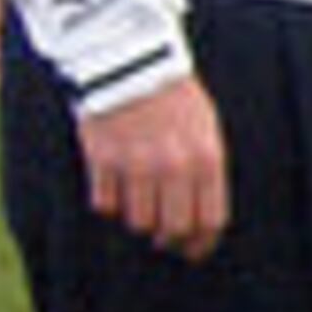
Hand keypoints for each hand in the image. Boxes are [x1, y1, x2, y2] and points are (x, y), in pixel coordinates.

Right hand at [79, 75, 230, 259]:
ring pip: (138, 221)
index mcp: (207, 157)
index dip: (201, 243)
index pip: (209, 220)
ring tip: (139, 207)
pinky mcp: (102, 159)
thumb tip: (201, 220)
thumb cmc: (175, 98)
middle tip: (164, 240)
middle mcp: (174, 165)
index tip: (193, 251)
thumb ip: (206, 172)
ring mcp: (137, 163)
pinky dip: (109, 203)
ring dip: (138, 220)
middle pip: (173, 228)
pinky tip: (114, 187)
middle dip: (170, 240)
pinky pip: (105, 204)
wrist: (132, 59)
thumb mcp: (206, 129)